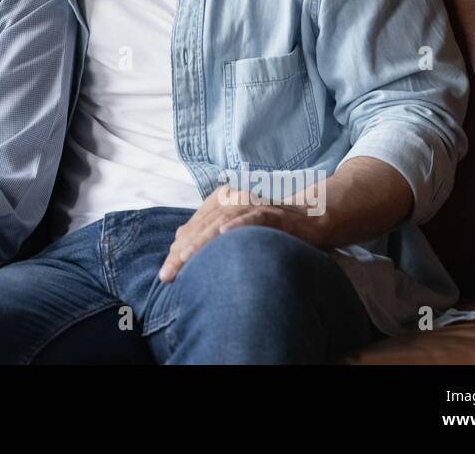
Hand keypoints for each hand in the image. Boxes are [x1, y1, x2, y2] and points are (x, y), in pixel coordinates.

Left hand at [158, 184, 319, 282]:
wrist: (308, 219)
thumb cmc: (266, 228)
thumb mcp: (234, 229)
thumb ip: (208, 232)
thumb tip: (179, 241)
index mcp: (219, 202)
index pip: (193, 229)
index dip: (177, 250)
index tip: (165, 273)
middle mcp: (232, 200)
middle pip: (201, 227)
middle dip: (182, 251)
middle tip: (168, 274)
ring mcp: (251, 205)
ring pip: (220, 222)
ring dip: (202, 240)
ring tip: (185, 257)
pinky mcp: (271, 212)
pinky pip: (252, 217)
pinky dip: (237, 224)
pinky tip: (223, 233)